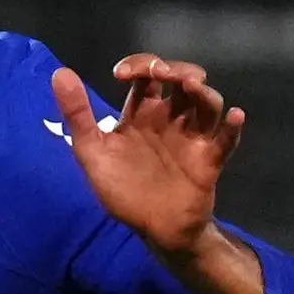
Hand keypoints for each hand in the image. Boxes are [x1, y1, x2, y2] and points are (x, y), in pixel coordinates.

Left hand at [54, 59, 262, 293]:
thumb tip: (59, 73)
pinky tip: (234, 116)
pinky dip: (233, 127)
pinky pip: (227, 140)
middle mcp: (171, 118)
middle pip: (182, 79)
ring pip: (207, 103)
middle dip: (175, 70)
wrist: (150, 228)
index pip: (146, 75)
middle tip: (161, 74)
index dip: (138, 65)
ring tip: (192, 87)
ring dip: (202, 92)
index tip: (122, 73)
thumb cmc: (122, 189)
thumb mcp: (92, 153)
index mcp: (143, 112)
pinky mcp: (210, 159)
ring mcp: (193, 136)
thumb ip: (78, 115)